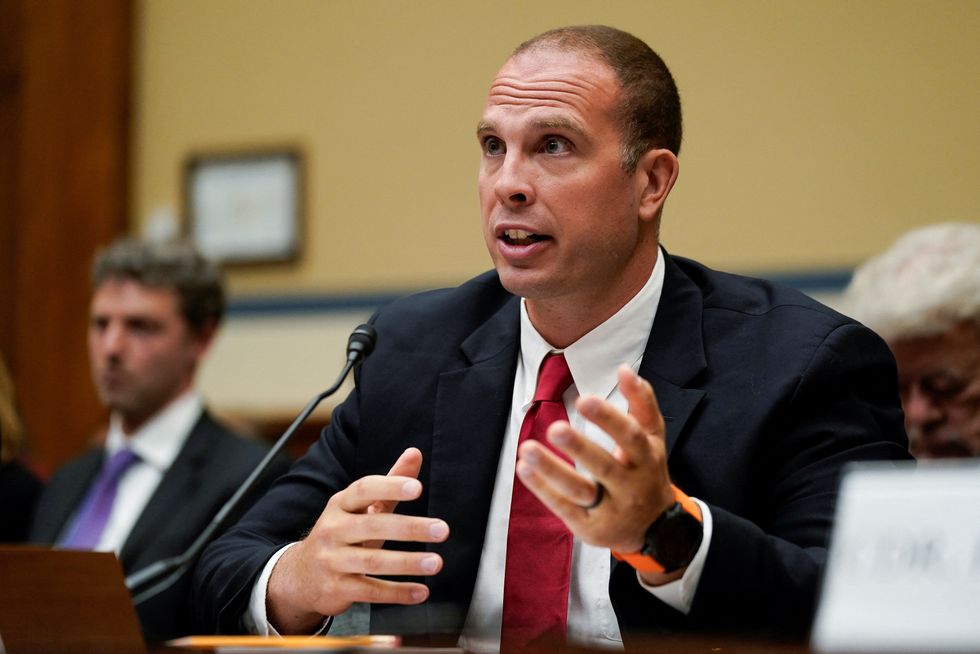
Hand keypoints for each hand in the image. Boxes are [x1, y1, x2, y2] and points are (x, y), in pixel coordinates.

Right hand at [266, 447, 449, 632]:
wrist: (301, 575)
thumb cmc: (342, 534)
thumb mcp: (361, 508)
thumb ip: (390, 483)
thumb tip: (415, 453)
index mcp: (340, 505)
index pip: (363, 490)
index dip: (390, 486)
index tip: (417, 488)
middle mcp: (333, 530)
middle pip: (373, 525)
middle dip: (410, 528)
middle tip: (442, 530)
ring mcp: (332, 560)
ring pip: (373, 561)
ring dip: (407, 562)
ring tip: (435, 562)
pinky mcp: (336, 589)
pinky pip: (370, 591)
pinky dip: (397, 592)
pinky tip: (420, 591)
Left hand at [516, 365, 695, 581]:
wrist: (656, 529)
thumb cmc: (647, 472)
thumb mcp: (653, 439)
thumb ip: (642, 403)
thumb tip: (624, 368)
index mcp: (647, 460)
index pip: (631, 437)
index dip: (609, 419)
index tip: (584, 399)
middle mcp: (631, 487)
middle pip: (605, 467)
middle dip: (580, 448)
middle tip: (554, 428)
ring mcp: (610, 510)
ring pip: (580, 491)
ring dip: (552, 471)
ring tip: (527, 449)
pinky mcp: (590, 528)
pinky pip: (564, 508)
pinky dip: (543, 489)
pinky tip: (523, 468)